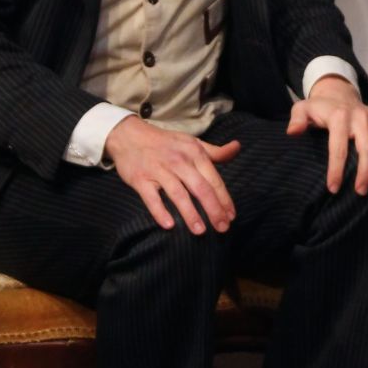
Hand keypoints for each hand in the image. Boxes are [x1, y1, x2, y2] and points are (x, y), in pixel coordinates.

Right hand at [103, 116, 239, 233]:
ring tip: (200, 231)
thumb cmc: (166, 143)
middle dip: (213, 210)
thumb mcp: (192, 143)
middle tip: (222, 228)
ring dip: (190, 214)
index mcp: (194, 153)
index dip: (224, 199)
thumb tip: (237, 148)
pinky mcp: (141, 179)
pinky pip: (151, 198)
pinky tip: (169, 225)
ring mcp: (159, 170)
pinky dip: (160, 211)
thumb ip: (215, 151)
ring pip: (178, 194)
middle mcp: (179, 162)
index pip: (213, 179)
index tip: (231, 216)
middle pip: (200, 188)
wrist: (130, 136)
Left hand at [287, 76, 367, 194]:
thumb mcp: (302, 109)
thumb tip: (292, 133)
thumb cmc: (318, 109)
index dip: (336, 168)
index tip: (333, 188)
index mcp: (339, 116)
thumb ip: (297, 119)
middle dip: (365, 171)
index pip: (338, 146)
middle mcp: (360, 116)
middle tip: (361, 192)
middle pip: (366, 146)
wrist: (338, 93)